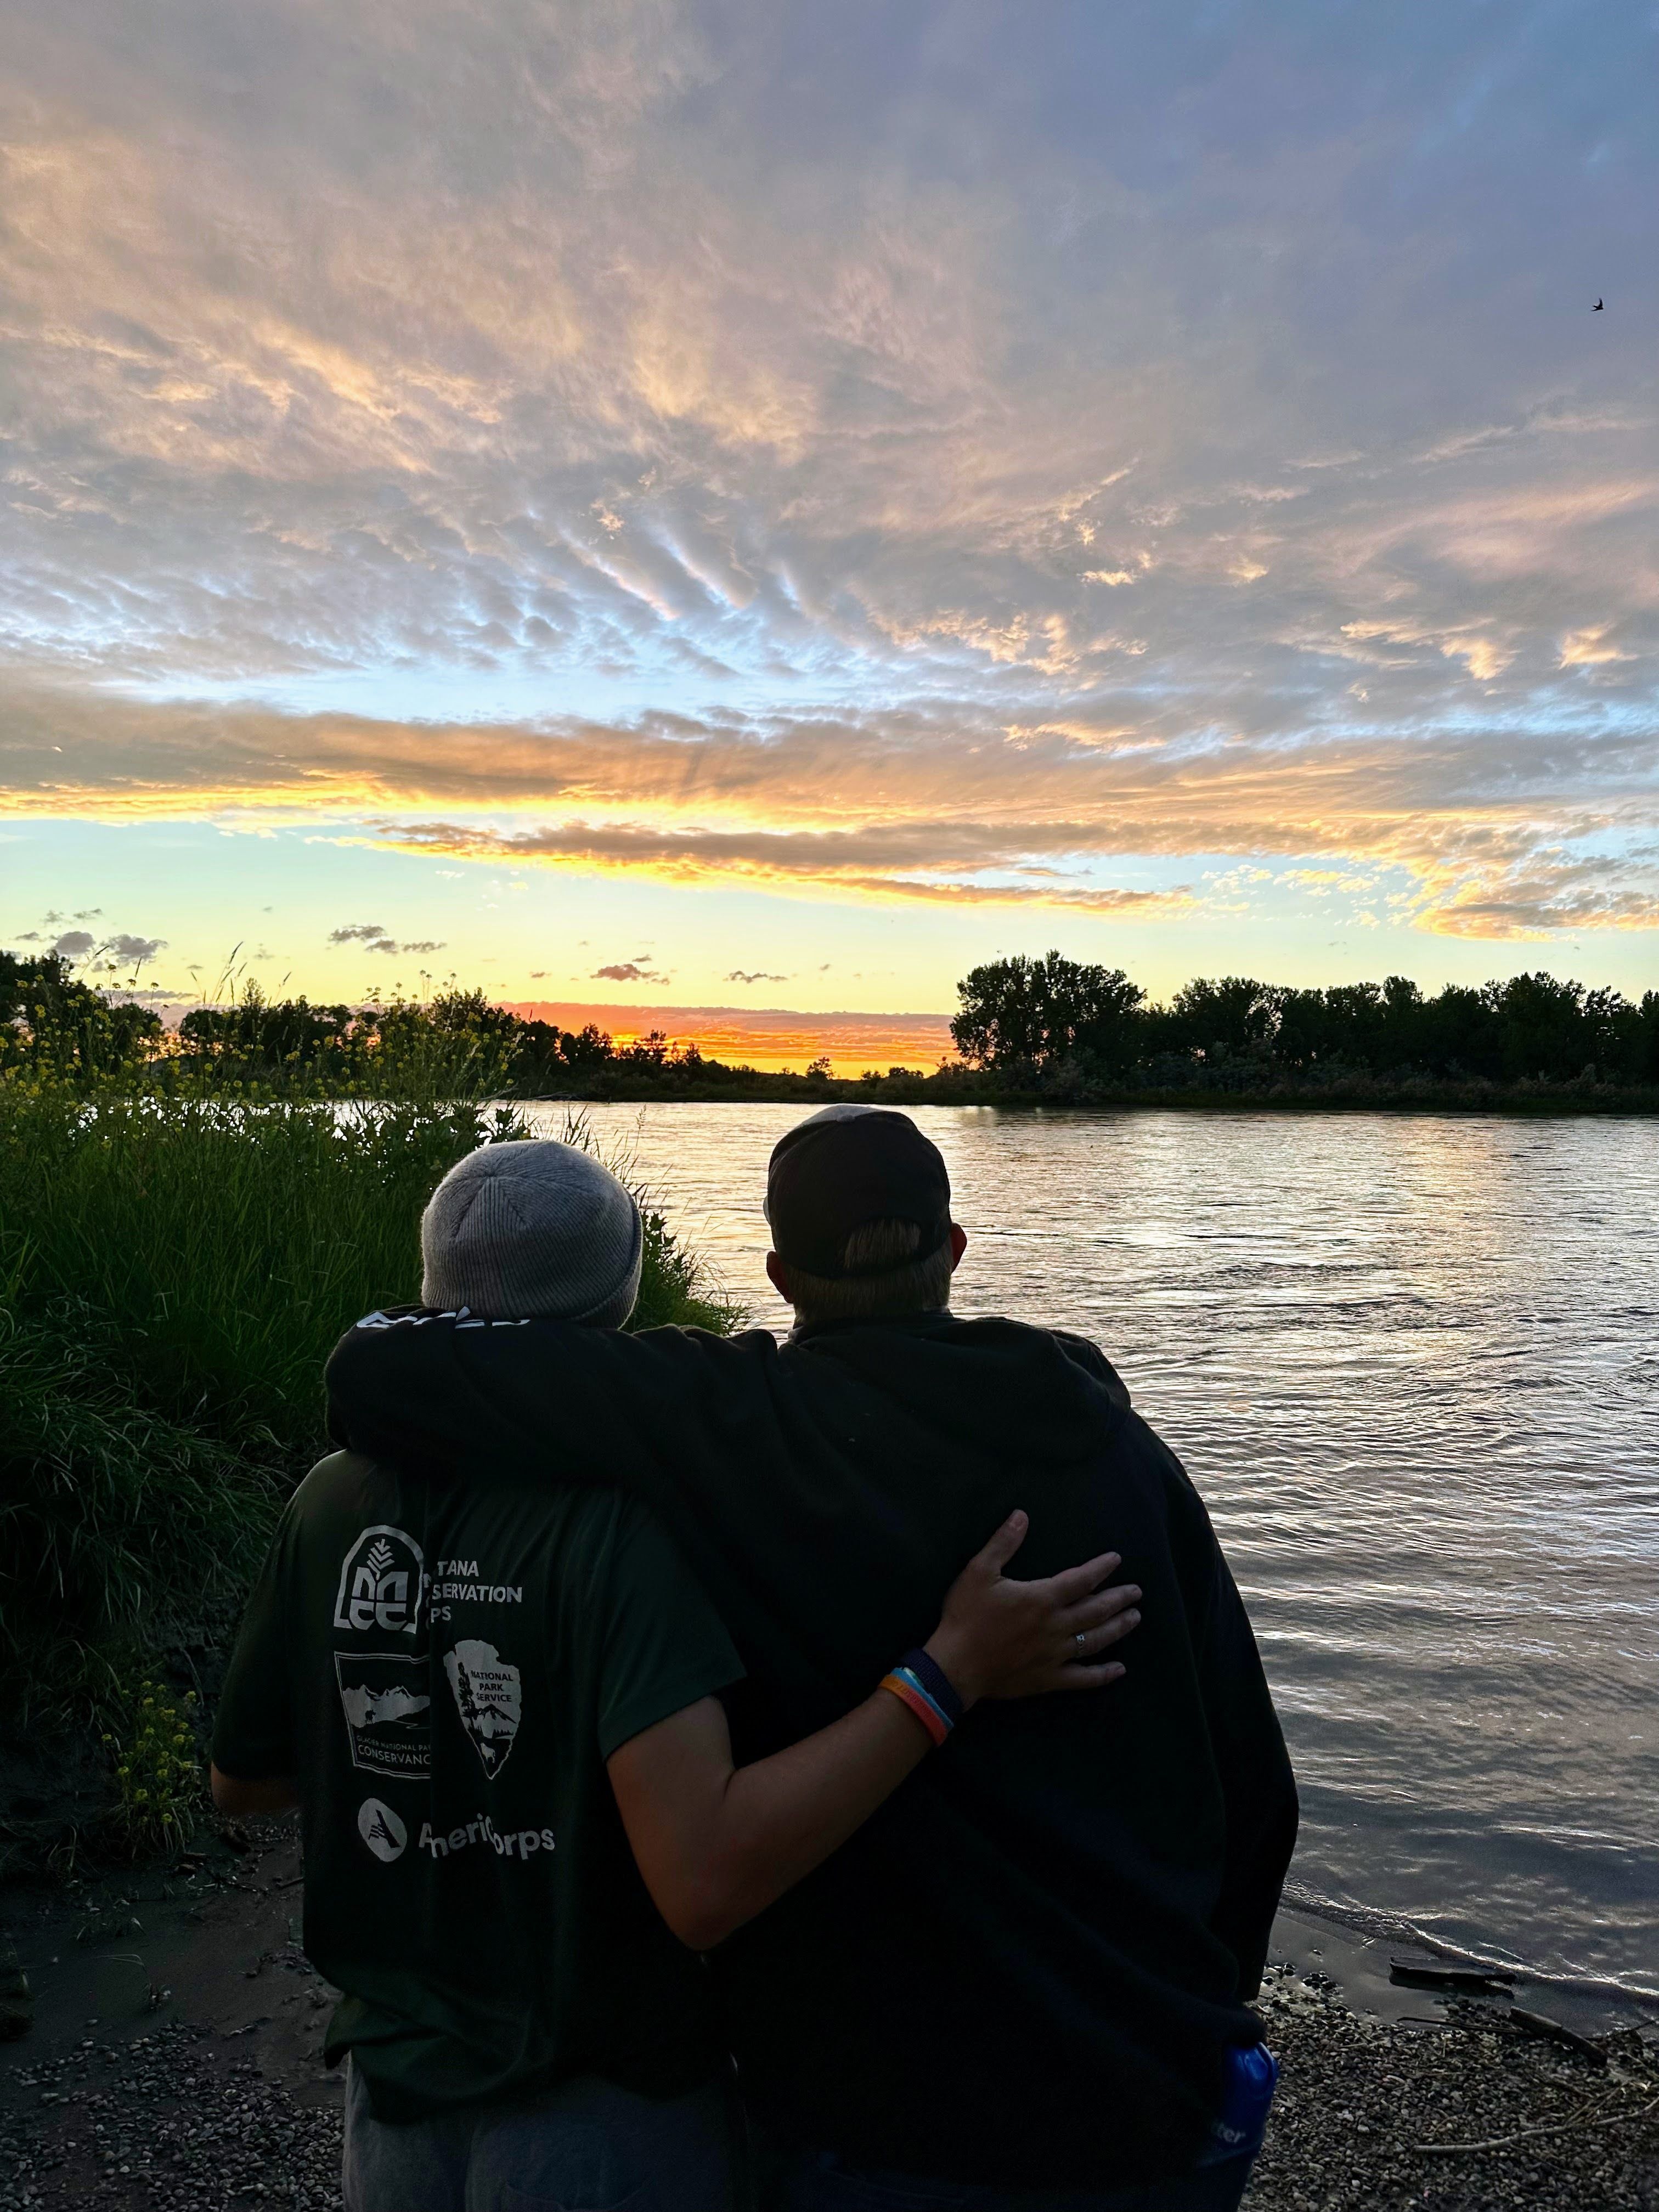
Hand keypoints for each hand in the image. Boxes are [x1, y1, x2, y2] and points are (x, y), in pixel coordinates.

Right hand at [923, 1510, 1140, 1707]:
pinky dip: (1103, 1674)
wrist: (956, 1666)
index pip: (1081, 1580)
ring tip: (1134, 1619)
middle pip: (1096, 1610)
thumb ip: (1003, 1543)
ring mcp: (1055, 1655)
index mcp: (1042, 1598)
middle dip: (1119, 1598)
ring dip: (1118, 1628)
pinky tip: (1119, 1670)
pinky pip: (1082, 1678)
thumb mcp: (978, 1571)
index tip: (1116, 1560)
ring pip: (1096, 1640)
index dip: (1101, 1568)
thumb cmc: (966, 1616)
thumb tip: (1021, 1515)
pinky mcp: (1048, 1679)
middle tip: (1136, 1592)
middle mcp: (1055, 1626)